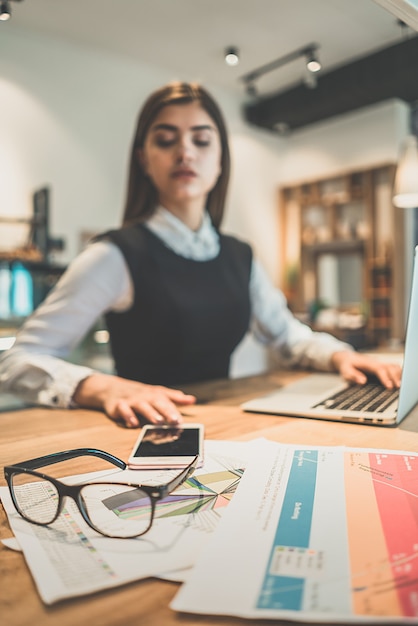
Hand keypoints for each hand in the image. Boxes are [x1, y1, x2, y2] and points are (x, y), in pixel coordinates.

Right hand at [73, 373, 195, 427]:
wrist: (112, 388)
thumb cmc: (139, 393)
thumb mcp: (157, 393)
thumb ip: (174, 397)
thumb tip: (192, 400)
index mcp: (155, 394)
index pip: (167, 401)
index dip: (175, 410)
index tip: (182, 421)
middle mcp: (145, 396)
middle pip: (157, 402)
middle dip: (166, 411)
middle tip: (175, 421)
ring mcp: (132, 400)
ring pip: (142, 405)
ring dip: (150, 413)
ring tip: (158, 422)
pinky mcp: (119, 405)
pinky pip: (123, 409)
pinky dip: (128, 415)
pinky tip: (133, 423)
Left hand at [330, 351, 401, 388]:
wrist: (348, 358)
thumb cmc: (347, 365)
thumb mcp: (345, 371)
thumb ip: (352, 375)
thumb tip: (362, 381)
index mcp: (367, 363)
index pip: (379, 369)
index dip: (385, 377)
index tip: (389, 386)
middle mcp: (376, 363)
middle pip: (389, 367)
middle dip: (395, 377)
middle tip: (398, 387)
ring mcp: (380, 364)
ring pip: (393, 367)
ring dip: (398, 375)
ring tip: (400, 385)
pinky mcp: (382, 367)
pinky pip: (393, 368)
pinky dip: (398, 373)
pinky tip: (400, 381)